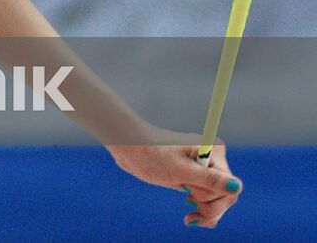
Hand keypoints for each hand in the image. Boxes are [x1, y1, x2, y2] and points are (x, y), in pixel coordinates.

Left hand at [107, 125, 241, 228]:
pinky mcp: (195, 177)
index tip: (190, 199)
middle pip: (226, 195)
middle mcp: (213, 159)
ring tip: (189, 216)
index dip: (214, 200)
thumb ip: (209, 180)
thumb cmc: (151, 154)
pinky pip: (207, 199)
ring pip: (217, 200)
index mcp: (214, 152)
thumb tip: (237, 187)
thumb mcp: (179, 170)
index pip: (230, 187)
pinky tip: (191, 217)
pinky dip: (201, 210)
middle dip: (209, 207)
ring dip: (205, 211)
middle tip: (188, 207)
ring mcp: (204, 169)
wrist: (128, 148)